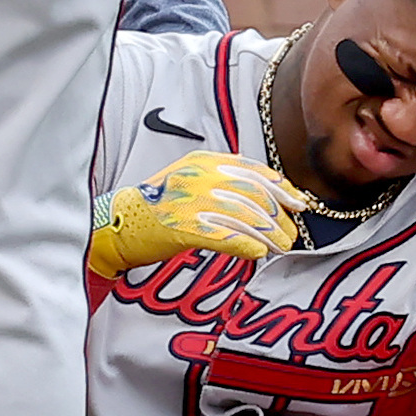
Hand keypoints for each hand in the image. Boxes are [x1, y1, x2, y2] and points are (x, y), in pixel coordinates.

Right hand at [86, 150, 306, 278]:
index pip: (254, 171)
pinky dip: (246, 245)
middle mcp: (201, 175)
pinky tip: (258, 253)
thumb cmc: (159, 208)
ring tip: (280, 249)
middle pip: (254, 195)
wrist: (117, 223)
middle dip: (278, 218)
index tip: (298, 204)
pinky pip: (225, 236)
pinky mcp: (184, 226)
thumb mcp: (191, 181)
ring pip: (244, 217)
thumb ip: (224, 183)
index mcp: (205, 161)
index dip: (281, 188)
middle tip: (290, 236)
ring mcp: (191, 200)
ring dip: (268, 235)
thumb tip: (267, 200)